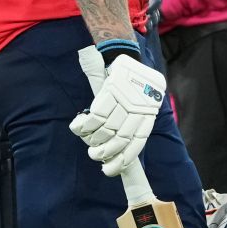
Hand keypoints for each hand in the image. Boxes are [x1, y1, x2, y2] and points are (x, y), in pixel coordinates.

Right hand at [69, 52, 166, 176]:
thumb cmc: (134, 84)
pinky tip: (79, 126)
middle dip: (104, 153)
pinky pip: (96, 116)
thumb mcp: (142, 103)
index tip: (110, 170)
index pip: (136, 145)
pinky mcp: (111, 91)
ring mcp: (124, 101)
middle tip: (95, 155)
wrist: (127, 57)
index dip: (122, 161)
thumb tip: (118, 148)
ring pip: (106, 130)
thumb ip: (133, 123)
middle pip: (119, 140)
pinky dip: (85, 125)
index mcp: (147, 116)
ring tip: (88, 142)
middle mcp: (138, 110)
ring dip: (93, 140)